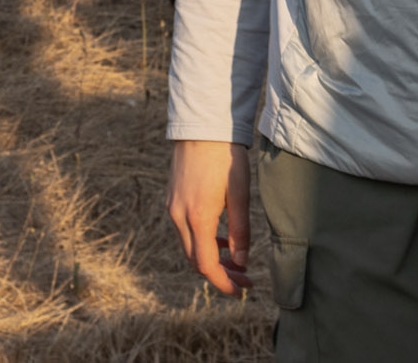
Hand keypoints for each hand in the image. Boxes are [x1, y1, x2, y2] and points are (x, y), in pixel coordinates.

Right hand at [168, 139, 252, 294]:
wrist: (201, 127)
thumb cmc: (225, 158)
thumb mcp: (240, 195)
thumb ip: (240, 231)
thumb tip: (241, 261)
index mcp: (197, 217)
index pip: (206, 265)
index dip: (224, 283)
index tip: (242, 290)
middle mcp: (178, 216)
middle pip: (194, 260)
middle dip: (220, 274)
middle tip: (245, 277)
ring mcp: (172, 207)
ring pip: (189, 246)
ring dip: (210, 258)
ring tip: (235, 260)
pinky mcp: (172, 199)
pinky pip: (184, 231)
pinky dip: (202, 242)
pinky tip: (220, 238)